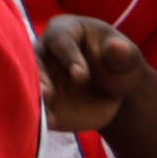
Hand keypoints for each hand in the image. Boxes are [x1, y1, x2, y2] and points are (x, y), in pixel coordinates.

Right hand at [38, 16, 149, 130]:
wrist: (114, 94)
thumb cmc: (119, 66)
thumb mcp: (128, 58)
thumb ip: (124, 54)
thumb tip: (117, 46)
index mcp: (64, 30)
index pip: (60, 40)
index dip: (70, 57)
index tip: (82, 77)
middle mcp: (43, 52)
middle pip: (34, 61)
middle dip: (40, 78)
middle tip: (49, 95)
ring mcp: (38, 77)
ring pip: (28, 85)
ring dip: (34, 99)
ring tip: (46, 116)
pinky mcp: (38, 101)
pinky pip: (33, 107)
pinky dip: (37, 117)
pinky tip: (48, 126)